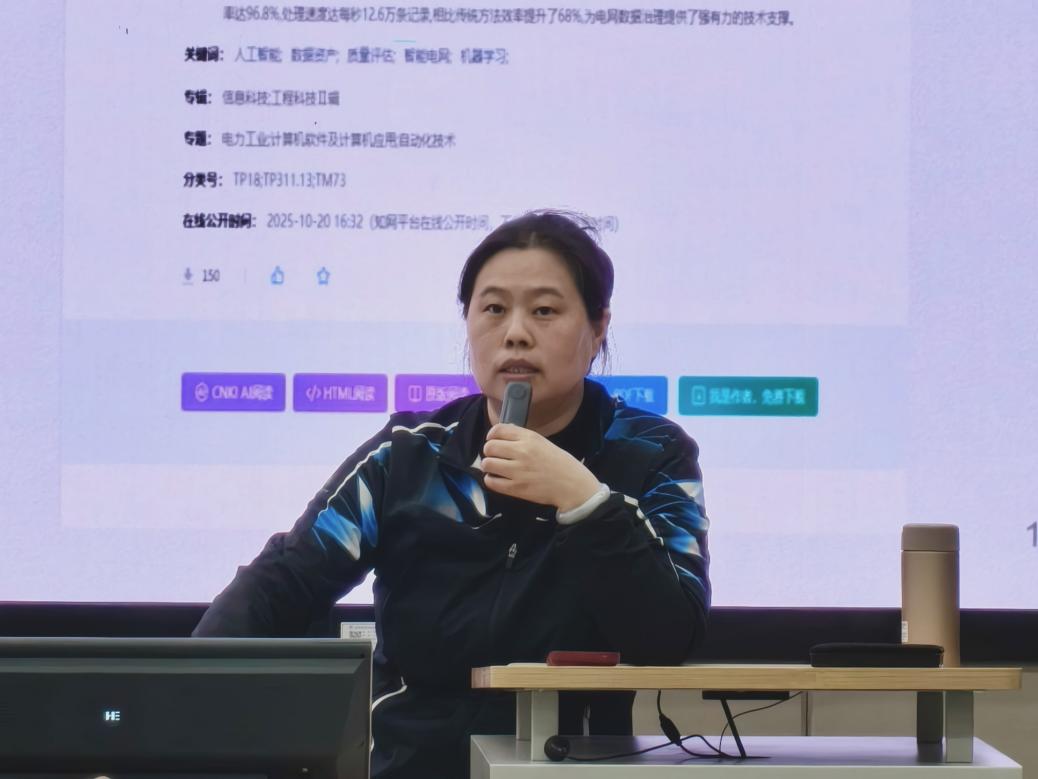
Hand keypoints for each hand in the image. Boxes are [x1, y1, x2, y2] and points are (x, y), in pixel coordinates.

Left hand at [481, 423, 601, 510]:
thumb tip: (504, 432)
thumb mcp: (543, 442)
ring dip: (489, 465)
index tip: (493, 440)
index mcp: (529, 438)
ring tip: (495, 468)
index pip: (498, 430)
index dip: (492, 435)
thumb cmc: (560, 463)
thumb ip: (523, 437)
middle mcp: (521, 452)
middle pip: (489, 447)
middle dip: (489, 451)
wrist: (573, 486)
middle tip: (495, 456)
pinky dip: (491, 479)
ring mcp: (517, 471)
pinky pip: (491, 482)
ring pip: (487, 464)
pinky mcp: (516, 488)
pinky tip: (497, 479)